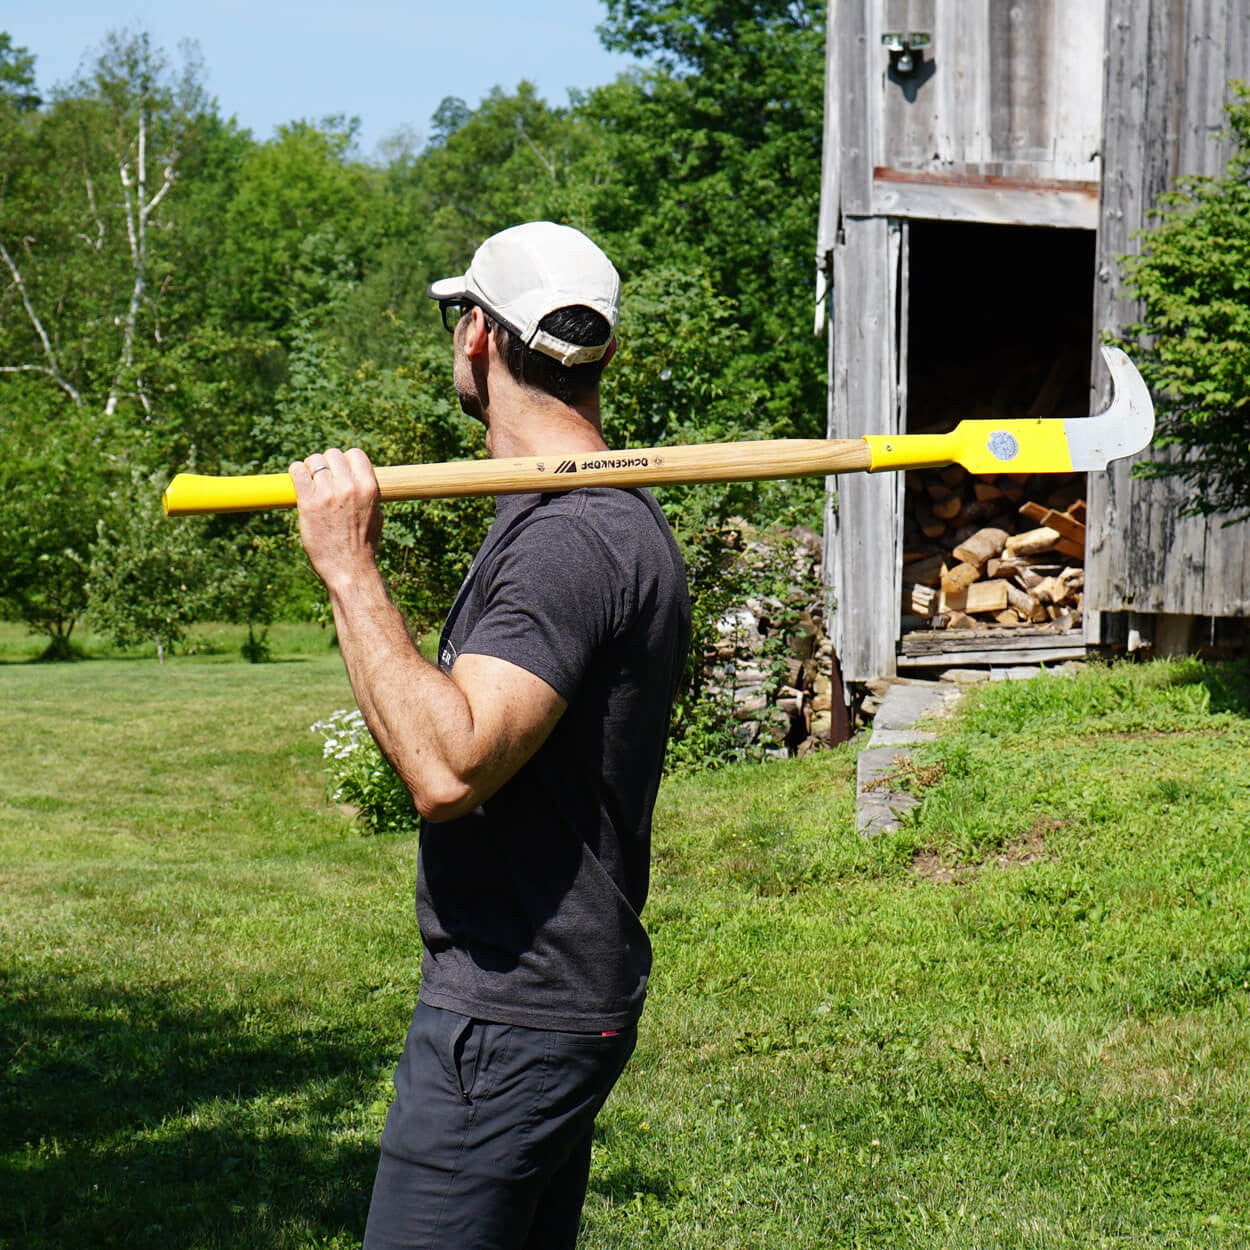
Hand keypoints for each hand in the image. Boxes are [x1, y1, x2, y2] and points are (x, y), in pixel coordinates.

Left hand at [289, 447, 382, 593]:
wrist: (349, 568)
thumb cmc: (363, 544)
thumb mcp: (376, 514)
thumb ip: (367, 493)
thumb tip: (358, 477)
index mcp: (369, 487)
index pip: (355, 454)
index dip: (346, 460)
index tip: (340, 472)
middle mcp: (349, 487)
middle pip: (332, 455)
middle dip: (327, 464)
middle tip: (323, 480)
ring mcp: (328, 493)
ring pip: (313, 461)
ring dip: (310, 469)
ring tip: (311, 484)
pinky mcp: (308, 502)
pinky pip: (297, 471)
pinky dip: (296, 472)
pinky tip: (298, 482)